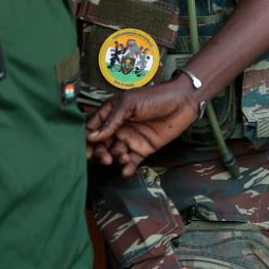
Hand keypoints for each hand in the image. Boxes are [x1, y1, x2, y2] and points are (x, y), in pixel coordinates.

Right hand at [85, 78, 200, 175]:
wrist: (182, 102)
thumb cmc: (156, 97)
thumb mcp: (129, 104)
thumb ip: (111, 121)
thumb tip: (92, 136)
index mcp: (112, 113)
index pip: (93, 128)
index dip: (87, 140)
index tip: (86, 150)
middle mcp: (119, 127)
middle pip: (101, 144)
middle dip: (100, 153)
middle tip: (104, 158)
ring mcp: (131, 138)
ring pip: (115, 153)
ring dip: (115, 158)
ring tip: (121, 157)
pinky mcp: (143, 149)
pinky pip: (131, 161)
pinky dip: (127, 168)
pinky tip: (126, 171)